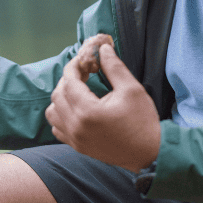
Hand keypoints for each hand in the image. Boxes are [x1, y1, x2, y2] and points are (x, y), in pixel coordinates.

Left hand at [46, 43, 159, 171]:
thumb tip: (102, 48)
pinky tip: (76, 109)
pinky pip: (57, 128)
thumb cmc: (143, 121)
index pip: (69, 82)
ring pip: (52, 113)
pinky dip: (61, 116)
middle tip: (83, 73)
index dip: (73, 66)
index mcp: (88, 111)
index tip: (83, 60)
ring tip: (78, 91)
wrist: (150, 154)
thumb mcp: (132, 89)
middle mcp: (76, 126)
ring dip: (61, 98)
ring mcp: (75, 139)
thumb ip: (114, 67)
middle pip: (57, 95)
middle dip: (67, 80)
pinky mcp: (78, 147)